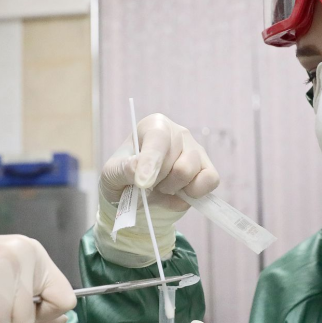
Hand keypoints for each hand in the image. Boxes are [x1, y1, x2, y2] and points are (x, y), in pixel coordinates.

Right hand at [0, 235, 76, 322]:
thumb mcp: (3, 289)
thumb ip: (34, 305)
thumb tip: (63, 321)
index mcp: (33, 252)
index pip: (66, 297)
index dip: (44, 315)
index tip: (16, 310)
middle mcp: (24, 252)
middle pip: (37, 316)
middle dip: (8, 320)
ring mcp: (6, 262)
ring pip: (18, 322)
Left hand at [100, 114, 219, 212]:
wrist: (136, 196)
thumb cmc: (123, 177)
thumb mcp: (111, 174)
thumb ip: (122, 170)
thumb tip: (137, 170)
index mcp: (154, 126)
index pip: (158, 139)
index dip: (151, 161)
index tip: (142, 182)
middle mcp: (179, 133)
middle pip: (174, 161)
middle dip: (157, 181)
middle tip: (146, 184)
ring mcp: (196, 150)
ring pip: (189, 172)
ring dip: (171, 188)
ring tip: (160, 187)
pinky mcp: (208, 170)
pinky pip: (209, 181)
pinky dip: (193, 194)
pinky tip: (178, 193)